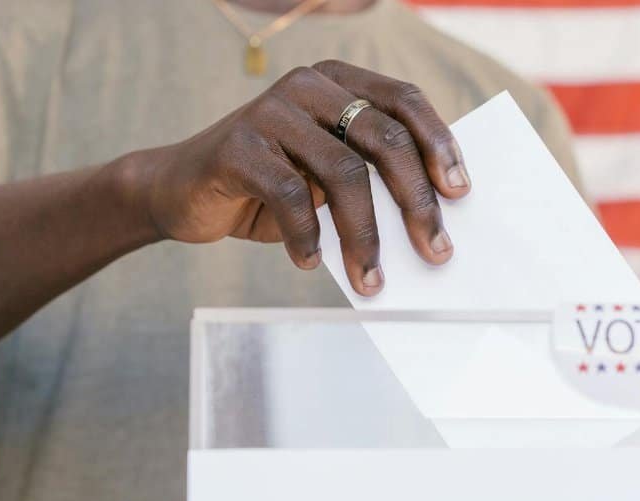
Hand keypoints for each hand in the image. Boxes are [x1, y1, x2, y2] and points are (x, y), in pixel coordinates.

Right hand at [144, 59, 469, 295]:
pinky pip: (289, 194)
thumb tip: (429, 218)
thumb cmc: (264, 188)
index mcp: (336, 82)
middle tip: (434, 251)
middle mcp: (307, 87)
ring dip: (364, 235)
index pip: (403, 101)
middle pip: (382, 139)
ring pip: (342, 172)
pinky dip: (306, 237)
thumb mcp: (321, 176)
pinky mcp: (237, 146)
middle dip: (415, 201)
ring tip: (370, 278)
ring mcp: (270, 111)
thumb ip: (364, 177)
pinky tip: (310, 263)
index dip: (439, 144)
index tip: (461, 193)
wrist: (178, 191)